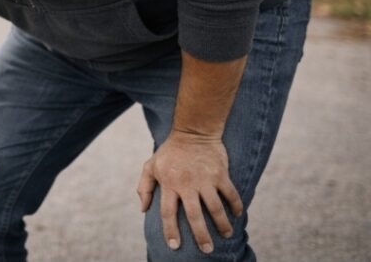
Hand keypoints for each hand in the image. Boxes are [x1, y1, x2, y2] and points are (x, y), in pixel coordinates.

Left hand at [137, 130, 243, 253]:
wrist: (193, 131)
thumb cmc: (170, 152)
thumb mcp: (151, 165)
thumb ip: (145, 187)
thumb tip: (143, 210)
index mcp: (169, 183)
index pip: (168, 213)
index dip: (170, 231)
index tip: (174, 246)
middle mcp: (187, 184)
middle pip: (194, 216)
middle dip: (201, 236)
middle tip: (206, 250)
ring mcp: (205, 179)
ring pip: (216, 209)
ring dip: (222, 225)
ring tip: (226, 235)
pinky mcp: (220, 174)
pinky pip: (231, 194)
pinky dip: (236, 206)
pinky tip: (237, 215)